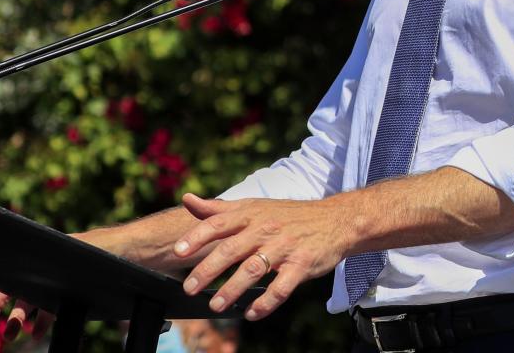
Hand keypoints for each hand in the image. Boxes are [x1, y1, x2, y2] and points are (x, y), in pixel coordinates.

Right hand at [0, 228, 106, 341]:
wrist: (137, 255)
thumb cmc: (109, 248)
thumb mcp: (80, 252)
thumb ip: (60, 264)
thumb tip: (37, 279)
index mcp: (45, 254)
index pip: (11, 265)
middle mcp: (49, 268)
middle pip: (16, 288)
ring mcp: (59, 283)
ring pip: (31, 303)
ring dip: (18, 319)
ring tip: (12, 335)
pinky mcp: (71, 297)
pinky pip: (51, 311)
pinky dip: (42, 323)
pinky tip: (37, 334)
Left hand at [174, 193, 351, 320]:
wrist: (335, 220)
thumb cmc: (288, 216)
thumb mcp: (254, 207)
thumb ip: (219, 208)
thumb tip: (187, 199)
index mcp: (252, 214)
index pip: (219, 223)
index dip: (197, 236)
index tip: (178, 252)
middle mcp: (266, 228)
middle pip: (231, 249)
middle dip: (207, 270)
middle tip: (188, 287)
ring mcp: (284, 247)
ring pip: (253, 270)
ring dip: (231, 289)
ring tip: (214, 305)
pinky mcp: (302, 264)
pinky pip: (281, 287)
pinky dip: (265, 303)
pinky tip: (251, 314)